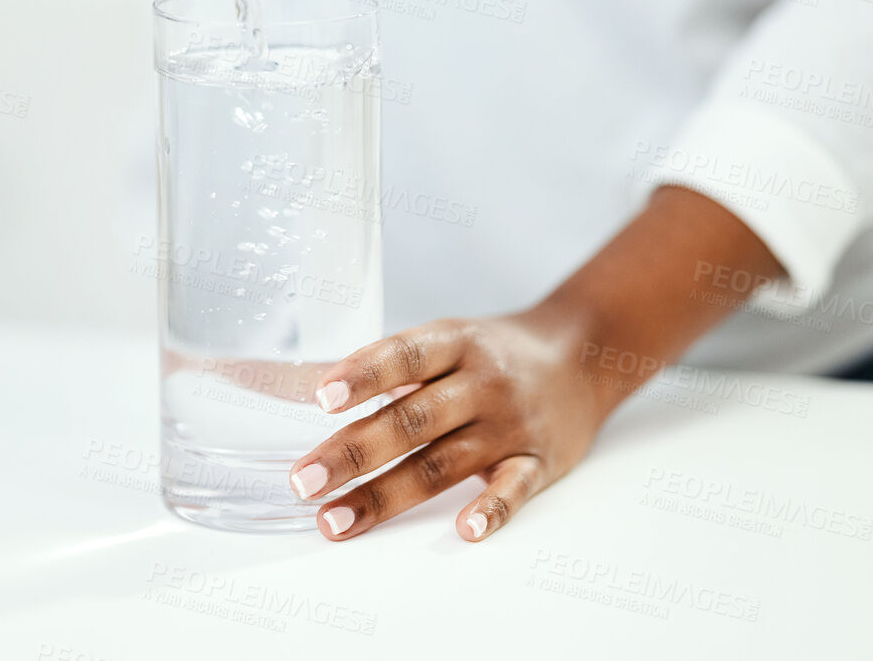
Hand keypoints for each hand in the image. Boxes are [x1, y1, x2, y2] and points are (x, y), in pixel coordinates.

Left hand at [286, 185, 783, 541]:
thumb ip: (379, 367)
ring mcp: (510, 424)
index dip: (363, 374)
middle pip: (411, 420)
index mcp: (454, 343)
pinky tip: (465, 531)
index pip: (404, 357)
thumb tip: (289, 380)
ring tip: (336, 518)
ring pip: (444, 462)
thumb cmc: (492, 351)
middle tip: (303, 480)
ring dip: (387, 494)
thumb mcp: (442, 340)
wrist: (583, 354)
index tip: (321, 397)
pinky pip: (514, 489)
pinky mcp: (538, 461)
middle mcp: (481, 382)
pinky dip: (492, 510)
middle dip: (353, 452)